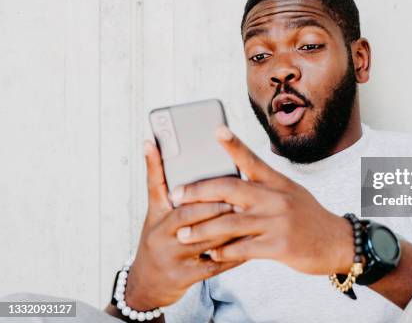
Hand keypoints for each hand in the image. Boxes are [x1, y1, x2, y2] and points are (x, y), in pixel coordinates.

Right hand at [124, 141, 241, 310]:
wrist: (146, 284)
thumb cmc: (157, 238)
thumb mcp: (155, 212)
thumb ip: (159, 180)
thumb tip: (151, 141)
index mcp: (156, 215)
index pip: (165, 192)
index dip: (179, 179)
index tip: (196, 168)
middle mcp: (160, 235)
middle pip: (189, 216)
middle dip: (215, 206)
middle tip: (239, 197)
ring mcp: (171, 257)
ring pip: (205, 240)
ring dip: (229, 229)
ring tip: (251, 218)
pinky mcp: (183, 277)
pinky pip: (213, 265)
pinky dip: (233, 255)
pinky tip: (250, 247)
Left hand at [170, 126, 353, 275]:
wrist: (337, 243)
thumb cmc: (309, 217)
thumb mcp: (291, 194)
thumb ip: (264, 189)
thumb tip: (231, 188)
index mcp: (278, 182)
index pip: (252, 159)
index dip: (233, 144)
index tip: (216, 130)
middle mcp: (276, 198)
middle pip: (230, 189)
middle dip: (198, 192)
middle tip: (175, 196)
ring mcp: (278, 222)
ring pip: (229, 223)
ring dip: (202, 229)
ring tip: (182, 234)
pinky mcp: (279, 246)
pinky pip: (242, 248)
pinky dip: (222, 252)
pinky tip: (210, 254)